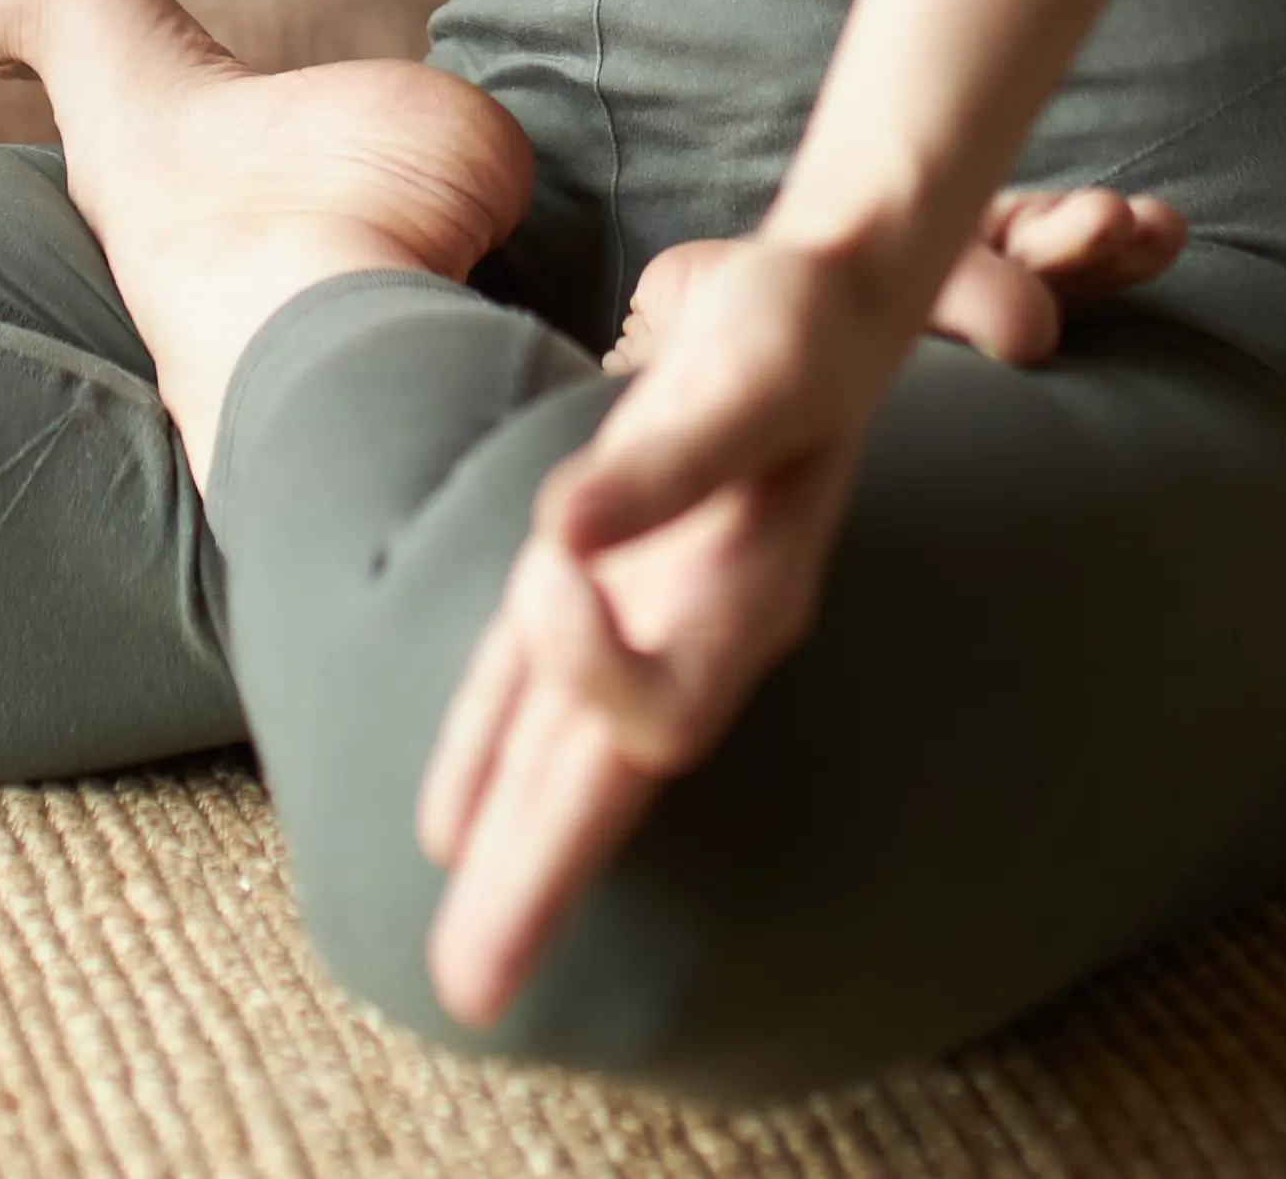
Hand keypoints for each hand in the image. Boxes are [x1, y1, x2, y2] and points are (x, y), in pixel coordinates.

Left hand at [412, 195, 1157, 1031]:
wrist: (834, 291)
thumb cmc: (801, 325)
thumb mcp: (747, 372)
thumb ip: (659, 464)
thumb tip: (556, 534)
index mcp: (749, 600)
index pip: (656, 711)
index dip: (582, 674)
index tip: (546, 560)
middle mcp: (704, 632)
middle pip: (612, 787)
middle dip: (542, 885)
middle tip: (472, 994)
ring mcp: (660, 615)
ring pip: (572, 760)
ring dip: (515, 852)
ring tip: (464, 961)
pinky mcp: (617, 575)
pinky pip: (543, 693)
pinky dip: (494, 752)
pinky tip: (451, 823)